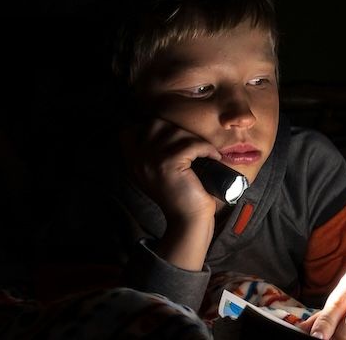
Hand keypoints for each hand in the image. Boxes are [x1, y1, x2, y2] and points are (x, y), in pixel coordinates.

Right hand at [120, 118, 221, 268]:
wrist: (188, 220)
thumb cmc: (180, 194)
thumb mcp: (159, 171)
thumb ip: (154, 151)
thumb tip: (166, 125)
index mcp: (132, 160)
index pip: (132, 128)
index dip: (156, 127)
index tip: (175, 138)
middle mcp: (137, 159)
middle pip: (157, 124)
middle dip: (179, 130)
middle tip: (193, 145)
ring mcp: (151, 160)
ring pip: (176, 133)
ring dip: (195, 140)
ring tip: (205, 152)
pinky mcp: (169, 164)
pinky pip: (192, 144)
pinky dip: (207, 148)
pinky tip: (213, 157)